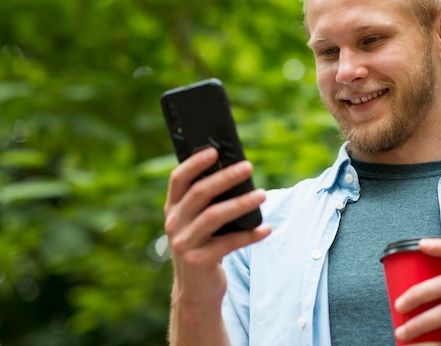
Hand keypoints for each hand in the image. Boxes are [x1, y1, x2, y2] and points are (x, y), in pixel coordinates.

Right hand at [164, 147, 270, 343]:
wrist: (196, 290)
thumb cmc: (204, 246)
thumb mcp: (198, 223)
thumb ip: (208, 202)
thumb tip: (237, 173)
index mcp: (173, 208)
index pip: (178, 179)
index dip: (194, 163)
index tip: (214, 150)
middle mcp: (174, 223)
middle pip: (199, 193)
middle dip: (225, 177)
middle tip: (248, 166)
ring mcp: (184, 243)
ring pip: (214, 216)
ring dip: (241, 203)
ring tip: (263, 194)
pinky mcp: (199, 261)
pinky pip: (229, 243)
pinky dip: (250, 235)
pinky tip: (267, 228)